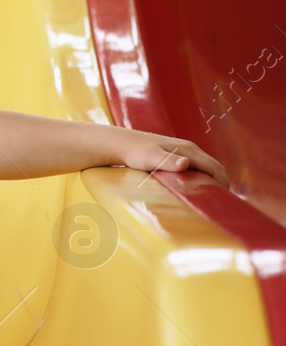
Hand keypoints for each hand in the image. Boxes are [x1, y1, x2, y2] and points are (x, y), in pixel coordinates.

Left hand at [114, 129, 229, 188]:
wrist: (122, 143)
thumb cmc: (135, 152)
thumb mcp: (150, 158)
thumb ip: (167, 161)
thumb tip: (186, 164)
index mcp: (188, 150)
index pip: (214, 167)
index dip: (222, 182)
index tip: (224, 199)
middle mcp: (190, 148)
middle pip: (214, 166)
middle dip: (220, 182)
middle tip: (219, 202)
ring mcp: (184, 150)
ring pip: (206, 166)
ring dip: (211, 180)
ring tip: (210, 197)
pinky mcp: (178, 154)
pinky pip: (197, 166)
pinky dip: (202, 177)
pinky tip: (196, 188)